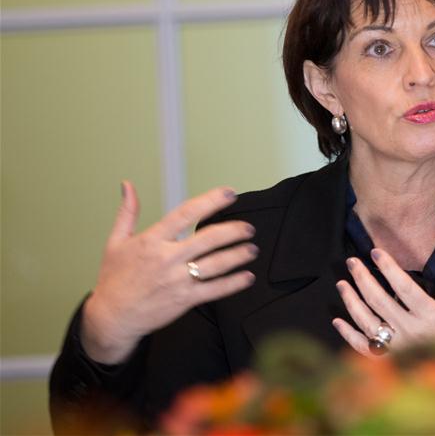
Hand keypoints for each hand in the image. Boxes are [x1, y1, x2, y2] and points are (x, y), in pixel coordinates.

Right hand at [81, 181, 257, 364]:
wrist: (111, 318)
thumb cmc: (114, 279)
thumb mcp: (115, 242)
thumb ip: (127, 212)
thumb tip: (128, 185)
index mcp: (152, 241)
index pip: (186, 214)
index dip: (210, 201)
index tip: (229, 193)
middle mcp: (167, 259)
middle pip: (209, 239)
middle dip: (234, 231)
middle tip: (248, 228)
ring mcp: (177, 280)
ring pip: (216, 264)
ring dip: (238, 255)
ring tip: (252, 249)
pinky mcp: (184, 300)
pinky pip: (215, 290)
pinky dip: (234, 283)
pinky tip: (247, 276)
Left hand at [332, 248, 434, 366]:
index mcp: (430, 318)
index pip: (405, 287)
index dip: (389, 268)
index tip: (376, 252)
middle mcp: (409, 331)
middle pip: (379, 300)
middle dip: (363, 278)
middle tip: (352, 261)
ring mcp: (395, 348)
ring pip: (366, 321)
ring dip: (351, 301)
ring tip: (342, 283)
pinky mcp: (386, 362)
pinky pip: (362, 347)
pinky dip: (348, 335)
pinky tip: (338, 320)